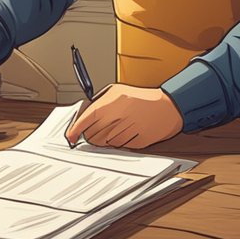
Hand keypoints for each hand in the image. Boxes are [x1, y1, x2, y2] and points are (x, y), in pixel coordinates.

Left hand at [63, 84, 183, 149]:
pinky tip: (125, 133)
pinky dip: (118, 143)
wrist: (168, 107)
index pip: (87, 119)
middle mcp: (120, 117)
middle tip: (96, 130)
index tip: (71, 136)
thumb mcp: (118, 91)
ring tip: (115, 129)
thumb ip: (100, 101)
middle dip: (90, 135)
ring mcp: (129, 131)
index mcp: (113, 102)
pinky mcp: (138, 142)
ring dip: (104, 140)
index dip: (75, 130)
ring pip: (104, 144)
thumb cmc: (142, 98)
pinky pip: (119, 148)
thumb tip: (84, 115)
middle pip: (93, 135)